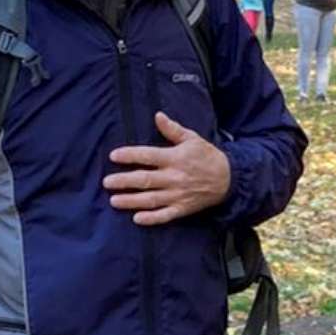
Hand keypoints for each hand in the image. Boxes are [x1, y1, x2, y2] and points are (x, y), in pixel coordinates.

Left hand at [104, 112, 233, 226]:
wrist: (228, 179)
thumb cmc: (207, 156)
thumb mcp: (192, 138)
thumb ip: (173, 129)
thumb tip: (157, 116)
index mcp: (175, 158)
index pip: (148, 156)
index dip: (130, 156)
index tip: (114, 156)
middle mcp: (174, 177)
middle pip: (145, 180)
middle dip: (124, 181)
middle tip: (106, 183)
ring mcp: (178, 195)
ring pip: (151, 199)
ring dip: (131, 201)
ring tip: (114, 201)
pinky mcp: (183, 209)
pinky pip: (165, 215)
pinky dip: (151, 219)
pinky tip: (137, 219)